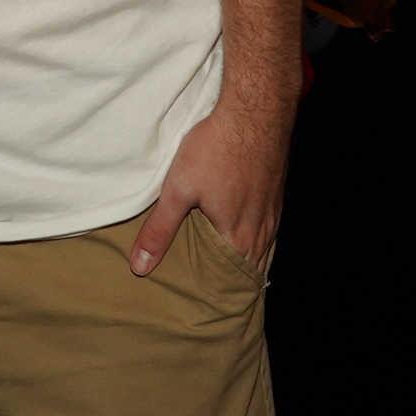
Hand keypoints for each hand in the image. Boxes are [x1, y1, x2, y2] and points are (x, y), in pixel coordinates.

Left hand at [128, 95, 291, 276]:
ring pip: (262, 247)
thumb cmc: (217, 148)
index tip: (204, 306)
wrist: (255, 110)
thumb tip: (139, 267)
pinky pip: (268, 225)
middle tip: (212, 290)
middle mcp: (263, 231)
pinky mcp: (276, 191)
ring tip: (226, 266)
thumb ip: (160, 230)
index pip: (231, 283)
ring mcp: (274, 210)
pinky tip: (243, 228)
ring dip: (245, 257)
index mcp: (240, 239)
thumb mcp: (178, 189)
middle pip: (249, 268)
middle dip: (231, 280)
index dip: (218, 294)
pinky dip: (255, 235)